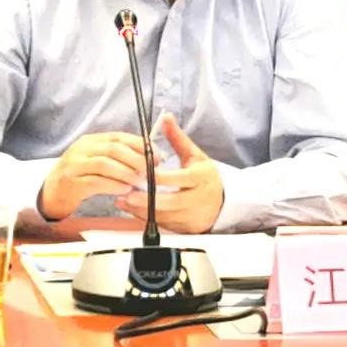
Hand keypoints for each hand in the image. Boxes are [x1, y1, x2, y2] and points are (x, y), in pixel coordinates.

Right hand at [39, 132, 146, 219]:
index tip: (157, 155)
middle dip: (136, 159)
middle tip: (151, 170)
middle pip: (113, 148)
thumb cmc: (81, 177)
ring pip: (104, 164)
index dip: (140, 145)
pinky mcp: (71, 183)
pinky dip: (112, 185)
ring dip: (125, 172)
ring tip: (139, 181)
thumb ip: (119, 158)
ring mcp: (74, 165)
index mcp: (91, 141)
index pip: (118, 137)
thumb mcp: (97, 161)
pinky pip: (94, 182)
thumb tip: (150, 159)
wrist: (51, 193)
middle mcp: (82, 149)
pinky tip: (124, 190)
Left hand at [115, 114, 223, 233]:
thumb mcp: (194, 155)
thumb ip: (177, 138)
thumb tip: (166, 118)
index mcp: (200, 178)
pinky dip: (147, 218)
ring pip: (165, 216)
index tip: (142, 173)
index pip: (178, 178)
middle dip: (147, 200)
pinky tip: (132, 210)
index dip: (160, 177)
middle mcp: (197, 198)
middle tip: (127, 194)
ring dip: (142, 210)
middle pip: (171, 202)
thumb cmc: (204, 176)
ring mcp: (192, 216)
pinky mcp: (186, 228)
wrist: (223, 202)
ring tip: (123, 200)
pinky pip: (164, 225)